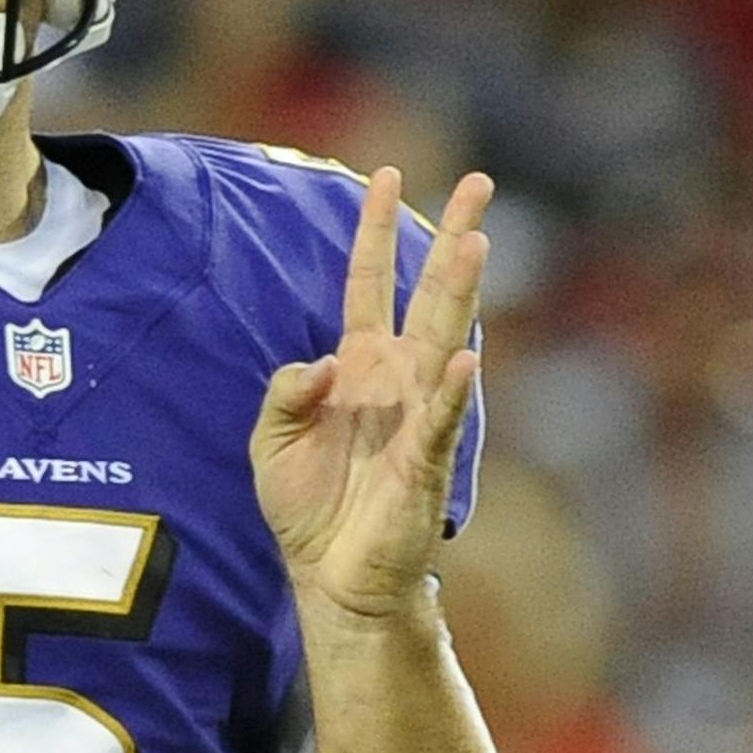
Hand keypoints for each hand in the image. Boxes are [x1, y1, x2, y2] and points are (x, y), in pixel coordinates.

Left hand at [248, 168, 490, 621]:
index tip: (386, 175)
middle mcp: (397, 377)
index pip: (370, 281)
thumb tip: (326, 361)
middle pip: (429, 292)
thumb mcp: (271, 437)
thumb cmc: (307, 507)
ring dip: (461, 291)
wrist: (331, 578)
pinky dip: (454, 388)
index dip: (377, 231)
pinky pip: (442, 417)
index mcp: (359, 363)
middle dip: (452, 236)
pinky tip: (468, 355)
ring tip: (478, 241)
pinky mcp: (426, 460)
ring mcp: (418, 414)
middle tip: (481, 181)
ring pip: (446, 338)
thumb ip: (287, 389)